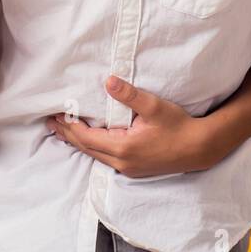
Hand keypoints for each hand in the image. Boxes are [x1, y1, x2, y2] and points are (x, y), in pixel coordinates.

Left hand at [45, 77, 222, 177]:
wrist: (200, 148)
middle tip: (51, 123)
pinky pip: (105, 159)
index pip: (87, 137)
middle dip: (68, 135)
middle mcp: (122, 161)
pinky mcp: (134, 170)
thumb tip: (108, 81)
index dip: (70, 126)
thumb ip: (129, 94)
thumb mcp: (154, 106)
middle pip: (86, 148)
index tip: (56, 115)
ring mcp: (128, 168)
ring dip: (78, 143)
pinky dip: (92, 149)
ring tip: (63, 132)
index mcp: (123, 147)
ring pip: (95, 155)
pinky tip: (89, 143)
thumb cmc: (178, 125)